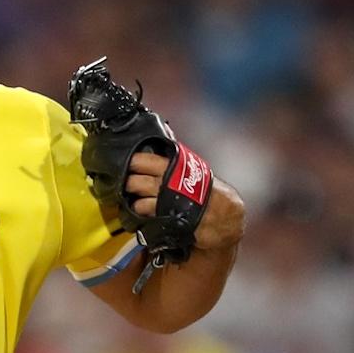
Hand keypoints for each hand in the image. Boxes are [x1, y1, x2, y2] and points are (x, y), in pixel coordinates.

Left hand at [125, 153, 244, 252]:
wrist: (226, 216)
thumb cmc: (209, 191)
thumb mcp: (195, 168)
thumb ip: (176, 156)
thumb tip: (165, 131)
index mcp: (174, 167)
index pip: (142, 160)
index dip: (131, 162)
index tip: (127, 164)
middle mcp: (168, 184)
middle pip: (135, 182)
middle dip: (128, 184)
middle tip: (128, 185)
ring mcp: (166, 204)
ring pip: (138, 202)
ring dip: (134, 203)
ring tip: (136, 201)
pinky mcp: (167, 221)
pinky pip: (146, 218)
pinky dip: (142, 216)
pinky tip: (143, 214)